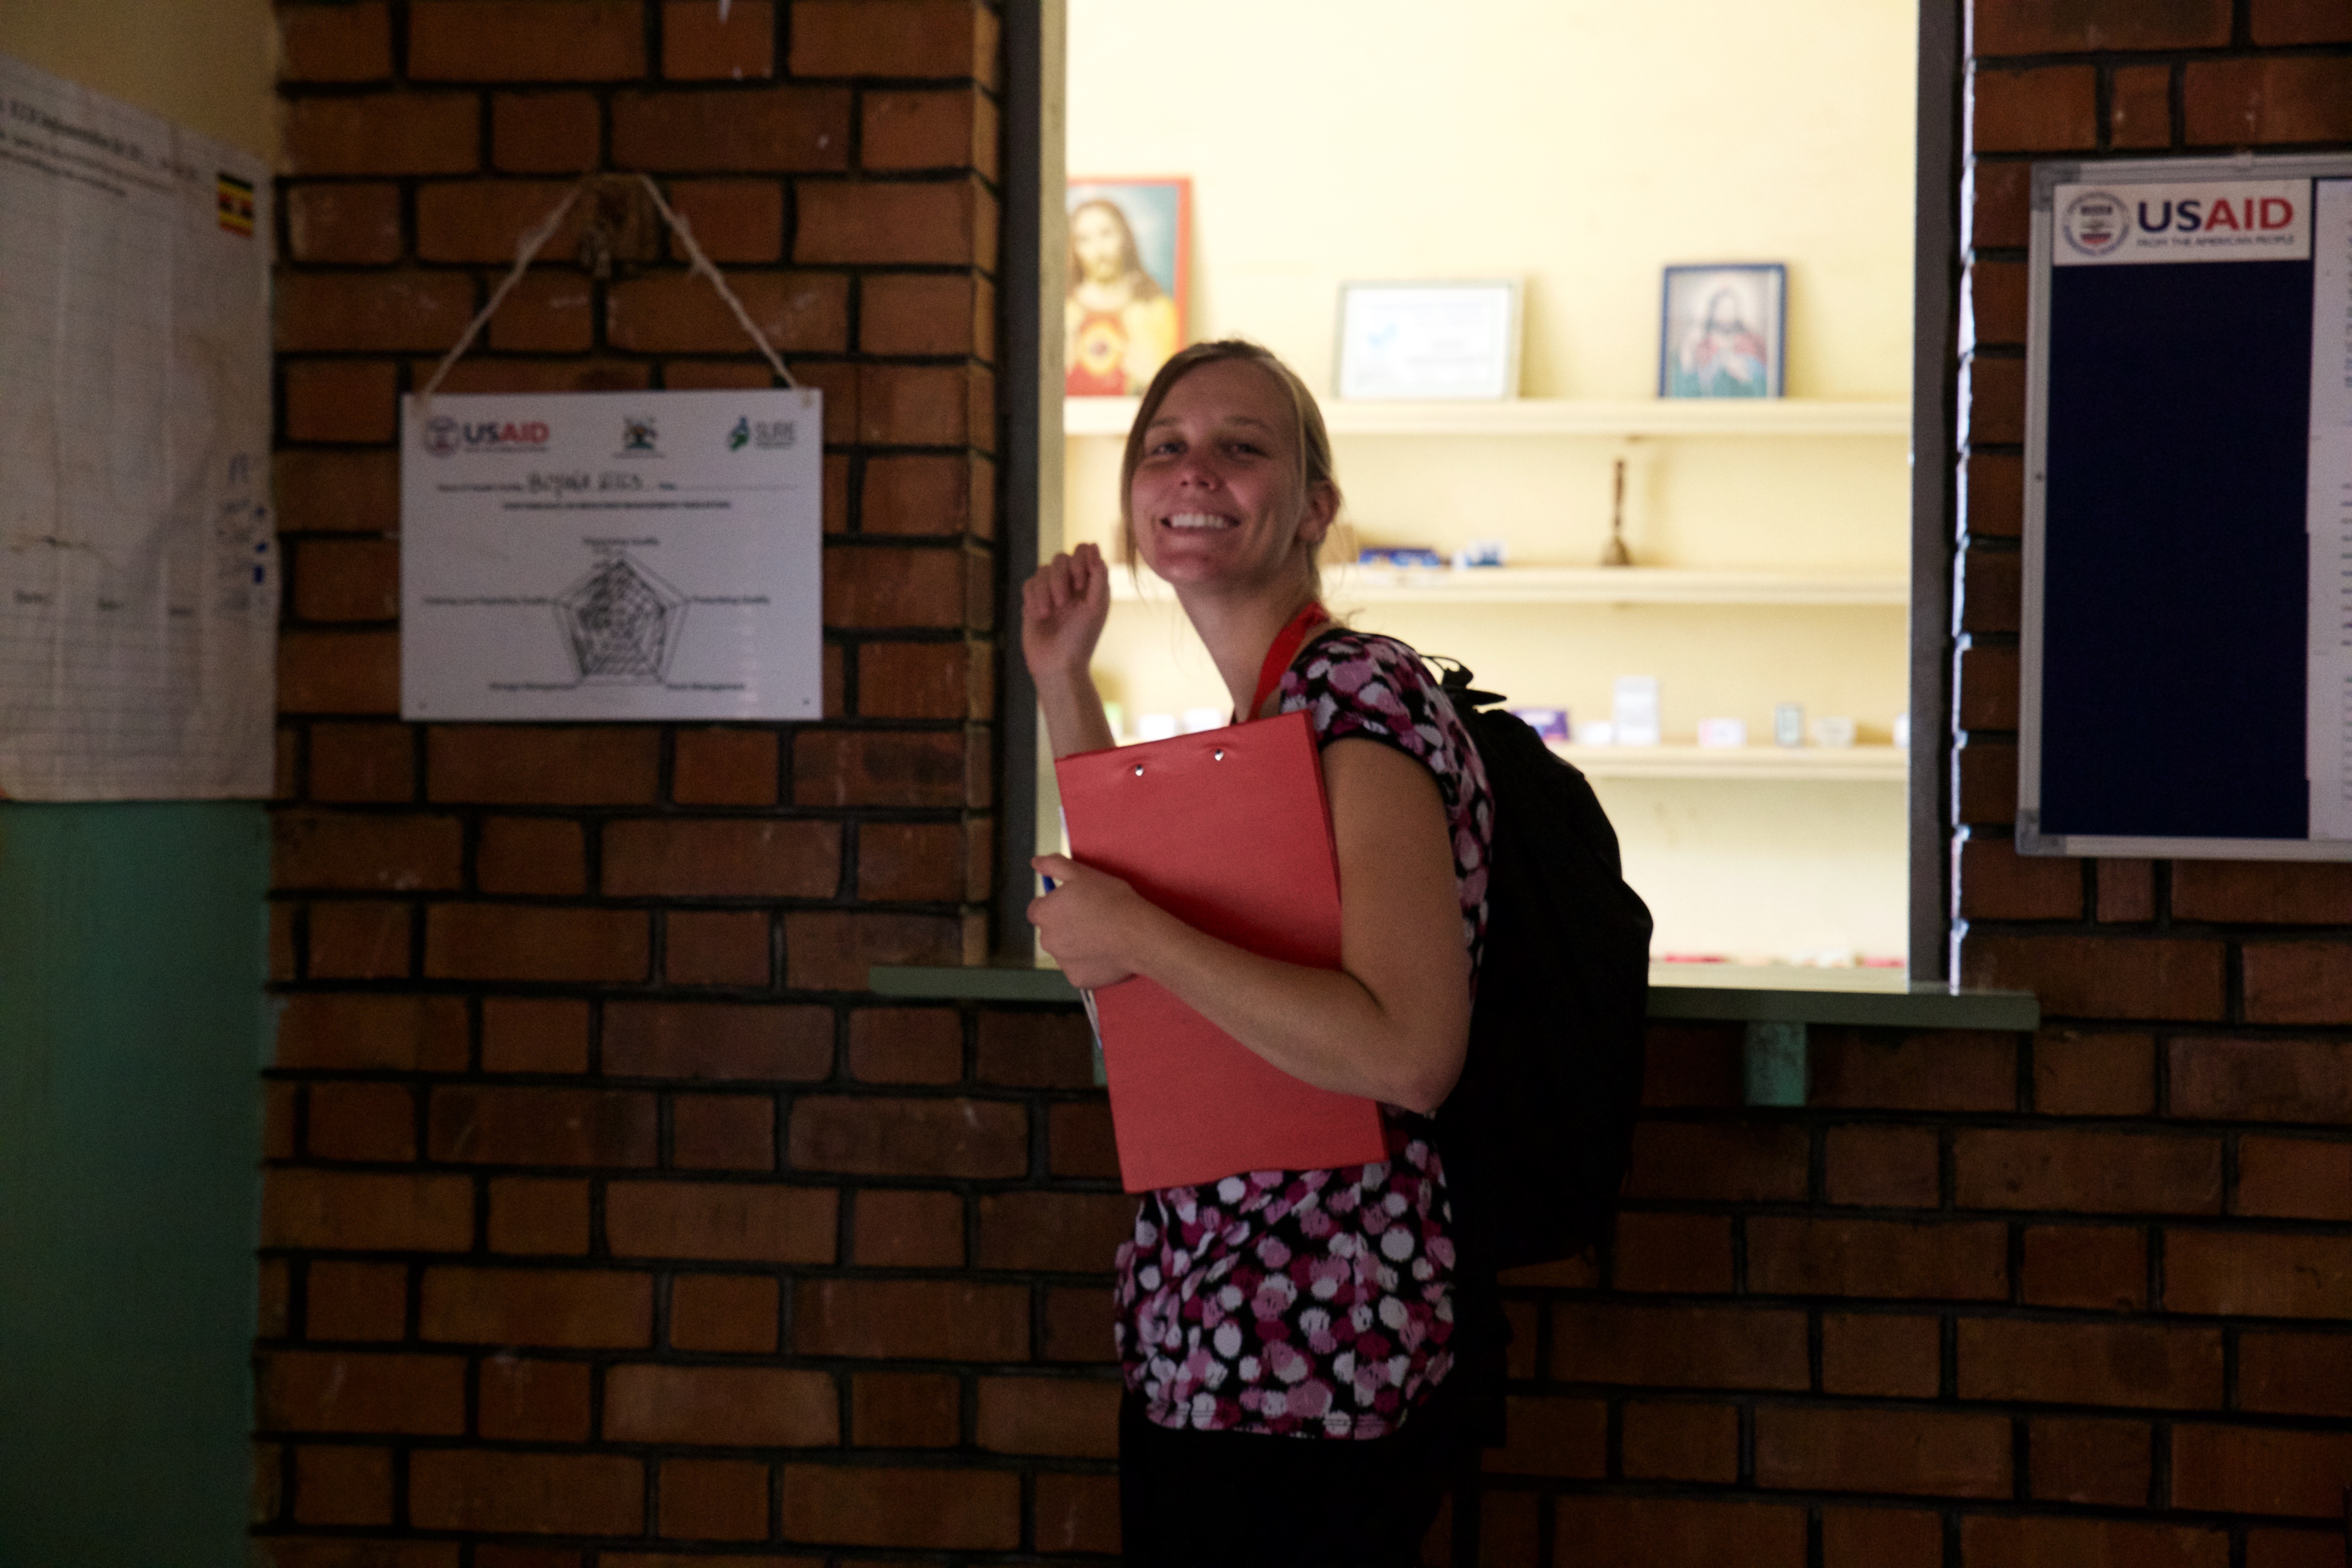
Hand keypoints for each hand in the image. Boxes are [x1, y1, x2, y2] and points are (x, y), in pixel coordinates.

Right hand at [1021, 544, 1112, 685]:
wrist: (1057, 665)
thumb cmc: (1081, 639)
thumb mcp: (1095, 607)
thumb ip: (1098, 575)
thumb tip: (1094, 546)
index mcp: (1090, 584)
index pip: (1083, 551)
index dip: (1080, 559)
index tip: (1080, 583)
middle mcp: (1071, 585)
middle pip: (1061, 558)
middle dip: (1060, 579)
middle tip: (1062, 603)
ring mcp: (1050, 591)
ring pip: (1042, 570)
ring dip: (1045, 591)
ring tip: (1049, 614)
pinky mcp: (1033, 600)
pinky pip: (1028, 584)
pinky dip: (1033, 598)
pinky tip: (1039, 615)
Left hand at [1028, 852, 1155, 989]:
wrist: (1137, 934)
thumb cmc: (1111, 900)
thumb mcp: (1083, 873)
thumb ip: (1054, 865)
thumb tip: (1035, 862)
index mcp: (1044, 913)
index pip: (1037, 910)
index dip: (1056, 905)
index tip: (1075, 904)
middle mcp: (1047, 940)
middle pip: (1050, 931)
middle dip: (1065, 926)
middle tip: (1091, 919)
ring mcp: (1061, 962)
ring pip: (1064, 951)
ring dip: (1076, 944)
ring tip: (1101, 935)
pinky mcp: (1077, 979)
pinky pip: (1078, 968)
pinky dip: (1088, 963)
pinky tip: (1105, 952)